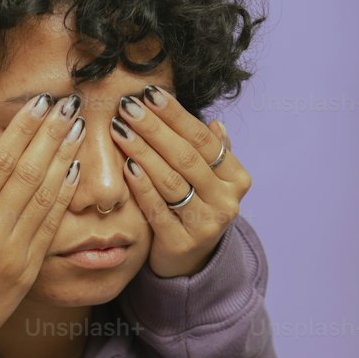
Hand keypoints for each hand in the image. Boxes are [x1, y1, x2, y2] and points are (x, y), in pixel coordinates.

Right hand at [0, 93, 84, 336]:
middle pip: (29, 173)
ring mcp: (14, 253)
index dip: (22, 130)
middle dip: (50, 134)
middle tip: (68, 105)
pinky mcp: (29, 269)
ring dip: (63, 158)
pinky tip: (74, 170)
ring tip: (76, 128)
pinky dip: (64, 195)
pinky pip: (51, 225)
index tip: (38, 104)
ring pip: (45, 196)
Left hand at [109, 86, 251, 277]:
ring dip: (143, 151)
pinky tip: (127, 166)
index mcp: (237, 179)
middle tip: (129, 106)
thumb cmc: (194, 209)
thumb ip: (212, 154)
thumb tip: (216, 123)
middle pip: (186, 157)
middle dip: (154, 128)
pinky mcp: (182, 243)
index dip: (176, 115)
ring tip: (121, 130)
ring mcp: (207, 224)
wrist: (189, 263)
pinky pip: (158, 208)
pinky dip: (142, 186)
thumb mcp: (209, 182)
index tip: (150, 94)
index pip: (204, 140)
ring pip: (171, 180)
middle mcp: (227, 201)